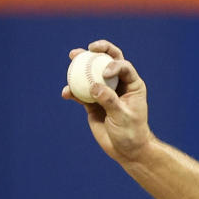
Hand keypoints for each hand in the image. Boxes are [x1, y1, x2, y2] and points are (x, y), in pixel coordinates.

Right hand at [62, 40, 153, 163]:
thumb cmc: (131, 133)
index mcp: (132, 85)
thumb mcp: (123, 116)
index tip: (105, 73)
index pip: (124, 66)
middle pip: (109, 61)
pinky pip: (81, 92)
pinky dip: (73, 91)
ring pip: (92, 74)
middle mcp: (119, 85)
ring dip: (81, 65)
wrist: (126, 150)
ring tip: (72, 57)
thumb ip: (109, 100)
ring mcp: (105, 92)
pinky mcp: (93, 103)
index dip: (114, 64)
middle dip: (99, 50)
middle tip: (88, 48)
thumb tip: (93, 86)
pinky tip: (66, 93)